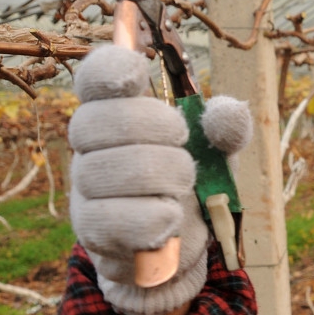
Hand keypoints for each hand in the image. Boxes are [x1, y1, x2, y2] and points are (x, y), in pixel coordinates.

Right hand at [68, 45, 252, 314]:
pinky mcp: (92, 230)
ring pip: (100, 171)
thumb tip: (228, 112)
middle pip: (93, 122)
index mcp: (117, 113)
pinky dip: (146, 218)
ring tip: (184, 185)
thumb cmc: (192, 184)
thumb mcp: (218, 152)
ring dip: (155, 176)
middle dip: (147, 128)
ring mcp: (85, 189)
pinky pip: (107, 219)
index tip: (136, 72)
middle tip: (183, 144)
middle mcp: (91, 146)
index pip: (94, 79)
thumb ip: (226, 130)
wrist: (179, 246)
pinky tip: (170, 220)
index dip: (108, 69)